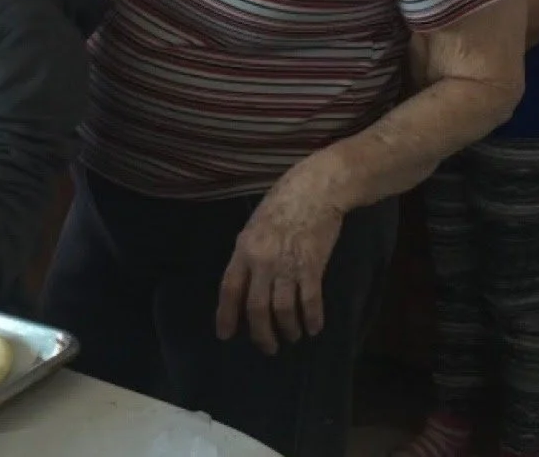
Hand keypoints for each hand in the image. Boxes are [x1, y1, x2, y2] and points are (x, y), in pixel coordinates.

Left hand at [215, 160, 345, 353]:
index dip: (226, 315)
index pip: (229, 288)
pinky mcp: (311, 268)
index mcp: (244, 249)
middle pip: (256, 308)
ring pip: (282, 311)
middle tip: (268, 347)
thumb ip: (249, 255)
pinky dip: (311, 320)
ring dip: (288, 330)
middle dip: (261, 334)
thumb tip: (246, 283)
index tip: (225, 335)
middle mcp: (262, 261)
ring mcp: (287, 265)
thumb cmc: (281, 205)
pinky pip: (309, 303)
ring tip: (292, 336)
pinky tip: (313, 328)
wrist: (313, 191)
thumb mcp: (254, 227)